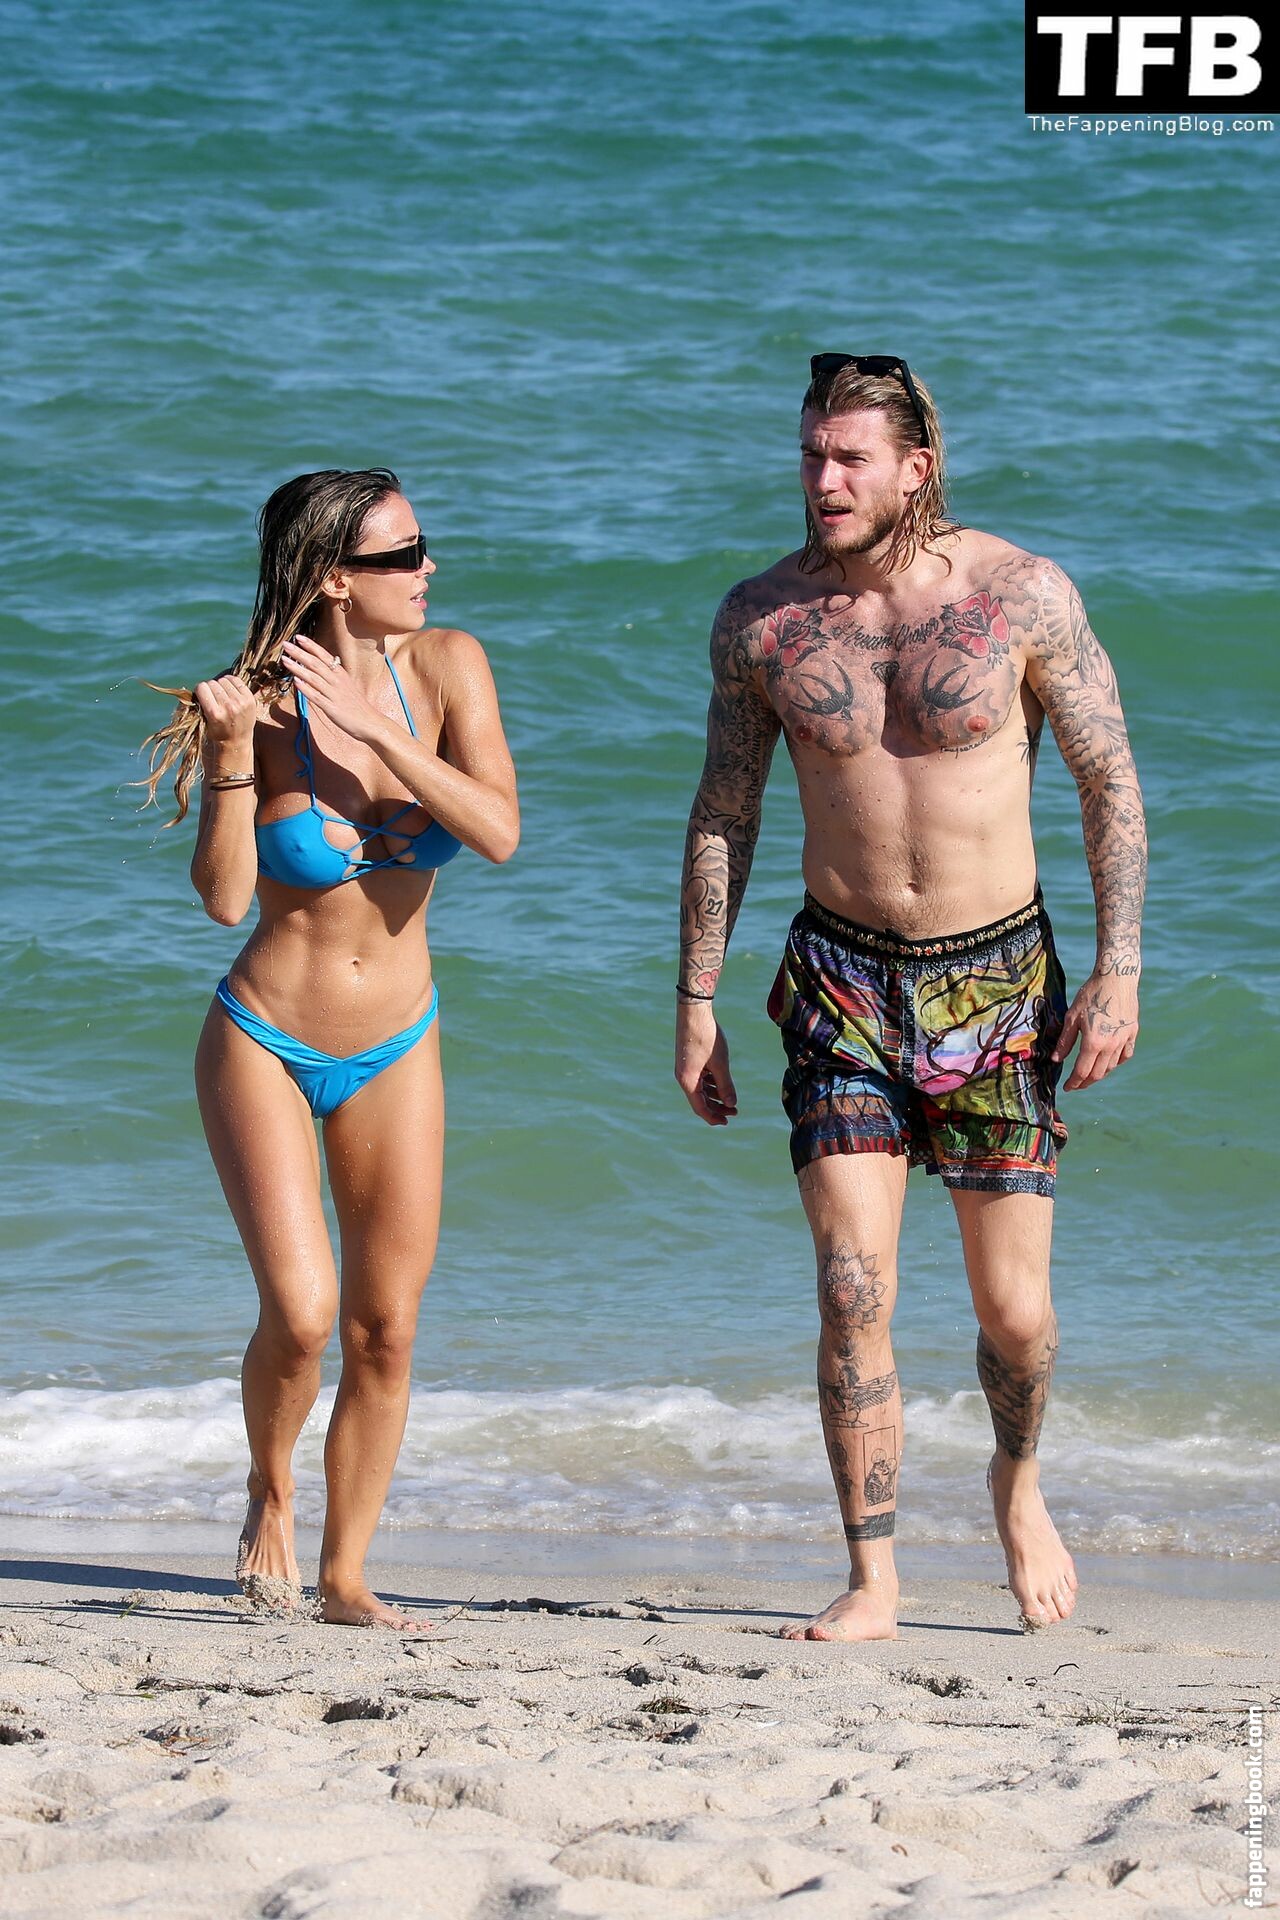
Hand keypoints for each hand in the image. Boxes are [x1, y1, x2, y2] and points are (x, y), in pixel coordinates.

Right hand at [194, 674, 259, 747]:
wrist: (238, 741)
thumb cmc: (217, 732)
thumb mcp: (204, 721)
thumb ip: (200, 704)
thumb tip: (196, 687)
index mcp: (214, 713)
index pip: (201, 687)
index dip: (200, 690)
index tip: (202, 695)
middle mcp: (228, 706)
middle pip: (212, 683)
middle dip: (210, 689)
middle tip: (213, 698)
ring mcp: (241, 702)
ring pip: (224, 680)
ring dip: (221, 686)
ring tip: (222, 696)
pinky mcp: (250, 699)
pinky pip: (236, 680)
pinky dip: (231, 683)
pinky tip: (230, 691)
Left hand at [280, 634, 389, 745]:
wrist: (371, 723)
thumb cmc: (357, 706)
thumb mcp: (347, 686)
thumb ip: (333, 676)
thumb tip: (319, 668)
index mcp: (341, 674)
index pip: (324, 656)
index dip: (311, 646)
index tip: (298, 637)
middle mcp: (337, 681)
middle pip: (316, 664)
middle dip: (299, 653)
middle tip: (285, 644)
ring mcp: (335, 695)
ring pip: (314, 678)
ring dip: (298, 668)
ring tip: (285, 660)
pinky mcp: (332, 709)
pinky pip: (317, 697)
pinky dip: (306, 689)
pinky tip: (295, 682)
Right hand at [675, 1001, 738, 1125]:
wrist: (693, 1012)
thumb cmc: (706, 1037)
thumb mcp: (720, 1063)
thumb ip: (726, 1085)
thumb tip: (731, 1104)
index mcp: (688, 1080)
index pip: (700, 1107)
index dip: (714, 1117)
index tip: (727, 1122)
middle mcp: (683, 1077)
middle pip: (700, 1100)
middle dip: (717, 1107)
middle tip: (734, 1112)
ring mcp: (685, 1068)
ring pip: (700, 1089)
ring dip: (715, 1096)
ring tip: (731, 1099)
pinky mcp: (688, 1060)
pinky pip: (699, 1079)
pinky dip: (711, 1084)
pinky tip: (722, 1083)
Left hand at [1053, 971, 1138, 1090]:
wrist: (1116, 978)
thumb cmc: (1090, 994)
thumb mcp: (1072, 1017)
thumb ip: (1065, 1041)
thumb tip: (1056, 1060)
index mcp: (1093, 1043)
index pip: (1082, 1071)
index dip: (1074, 1083)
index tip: (1067, 1088)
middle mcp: (1111, 1045)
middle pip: (1098, 1073)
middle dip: (1085, 1082)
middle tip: (1077, 1085)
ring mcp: (1124, 1040)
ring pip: (1112, 1066)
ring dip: (1100, 1074)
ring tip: (1090, 1075)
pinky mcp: (1132, 1032)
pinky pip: (1125, 1055)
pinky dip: (1116, 1062)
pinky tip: (1109, 1062)